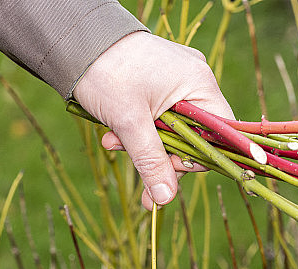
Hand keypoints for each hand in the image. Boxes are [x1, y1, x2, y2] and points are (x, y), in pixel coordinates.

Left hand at [73, 31, 233, 209]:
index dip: (197, 159)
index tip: (167, 170)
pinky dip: (140, 130)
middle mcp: (196, 81)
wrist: (77, 40)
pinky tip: (114, 135)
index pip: (220, 134)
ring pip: (174, 129)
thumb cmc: (108, 73)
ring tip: (113, 144)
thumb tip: (165, 198)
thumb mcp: (130, 123)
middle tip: (136, 168)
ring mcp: (178, 81)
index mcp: (200, 84)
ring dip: (145, 145)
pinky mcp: (160, 83)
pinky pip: (160, 117)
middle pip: (195, 136)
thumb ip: (151, 161)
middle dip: (162, 155)